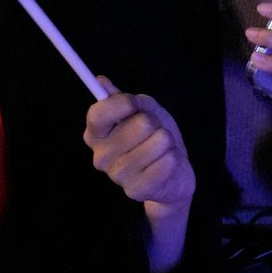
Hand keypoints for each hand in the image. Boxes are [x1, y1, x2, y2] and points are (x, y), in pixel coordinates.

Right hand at [83, 79, 195, 217]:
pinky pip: (167, 161)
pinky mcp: (136, 191)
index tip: (135, 103)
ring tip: (161, 148)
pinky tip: (166, 163)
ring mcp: (118, 176)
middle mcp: (101, 156)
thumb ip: (124, 98)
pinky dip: (173, 157)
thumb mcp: (143, 110)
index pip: (97, 114)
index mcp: (97, 134)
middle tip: (153, 131)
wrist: (172, 169)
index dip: (121, 104)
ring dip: (166, 140)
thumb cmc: (153, 135)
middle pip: (139, 124)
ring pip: (159, 141)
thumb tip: (101, 81)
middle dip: (154, 122)